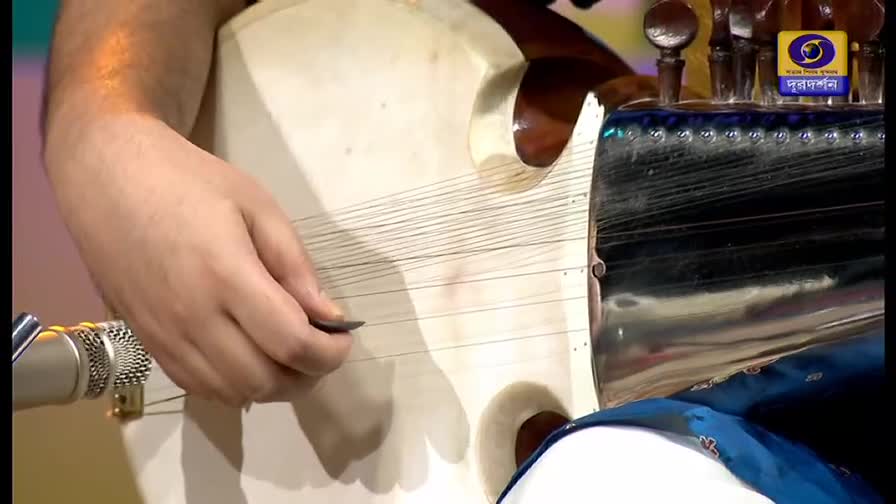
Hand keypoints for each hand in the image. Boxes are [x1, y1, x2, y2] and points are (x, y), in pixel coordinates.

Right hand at [45, 115, 352, 405]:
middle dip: (305, 375)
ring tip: (288, 356)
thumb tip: (328, 317)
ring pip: (232, 394)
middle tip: (319, 349)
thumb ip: (295, 265)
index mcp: (226, 275)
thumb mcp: (257, 206)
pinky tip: (248, 358)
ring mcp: (165, 336)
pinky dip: (234, 386)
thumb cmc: (188, 181)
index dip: (328, 354)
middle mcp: (193, 317)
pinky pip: (199, 388)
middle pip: (264, 380)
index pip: (291, 343)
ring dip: (271, 386)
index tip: (342, 340)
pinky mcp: (148, 344)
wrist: (107, 178)